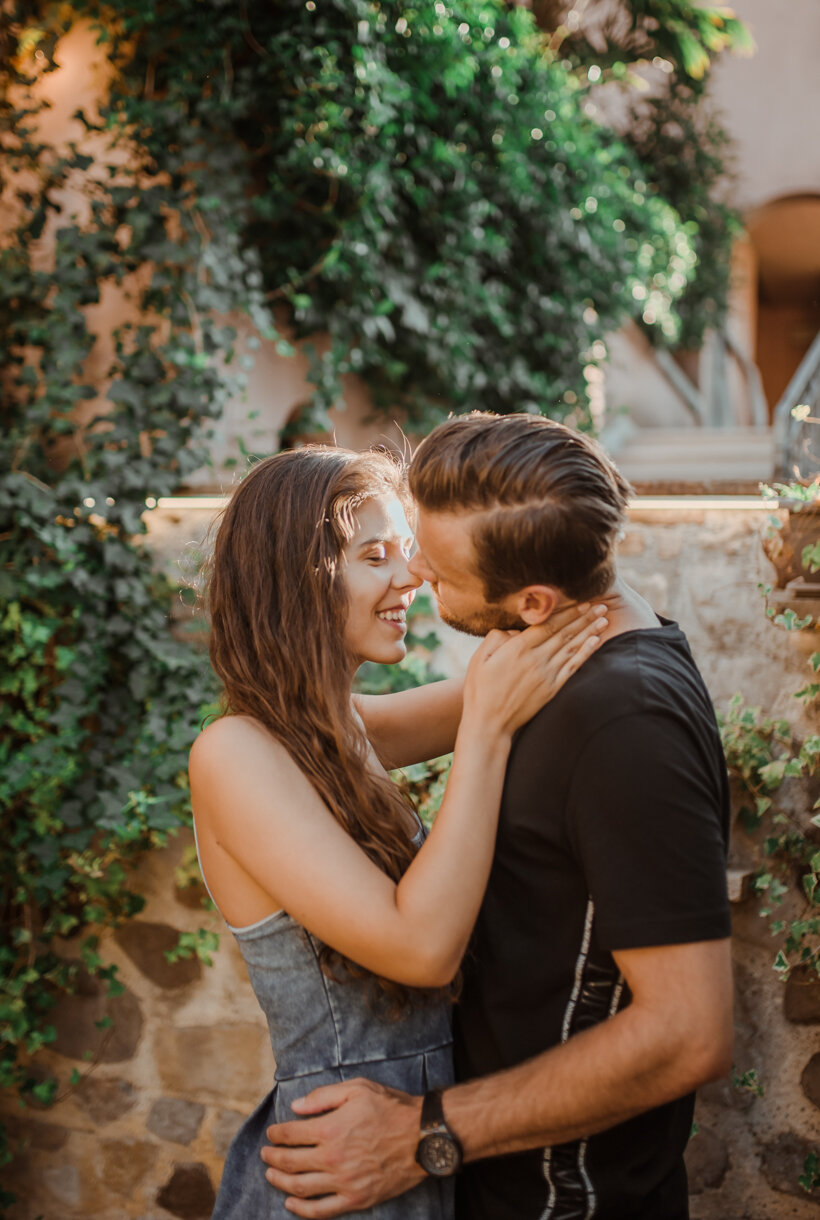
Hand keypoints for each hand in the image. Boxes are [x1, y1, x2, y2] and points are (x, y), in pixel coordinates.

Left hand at [261, 1078, 423, 1216]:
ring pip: (300, 1187)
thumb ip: (323, 1096)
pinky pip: (322, 1210)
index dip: (277, 1134)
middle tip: (265, 1154)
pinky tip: (291, 1203)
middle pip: (291, 1162)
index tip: (271, 1133)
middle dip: (273, 1158)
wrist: (422, 1137)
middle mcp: (333, 1158)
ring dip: (280, 1181)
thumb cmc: (391, 1108)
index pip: (291, 1134)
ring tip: (271, 1175)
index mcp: (331, 1128)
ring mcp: (344, 1182)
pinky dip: (302, 1210)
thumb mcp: (358, 1088)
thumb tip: (296, 1107)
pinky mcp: (356, 1199)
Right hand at [463, 603, 605, 737]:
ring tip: (604, 618)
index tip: (581, 601)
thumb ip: (497, 638)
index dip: (567, 612)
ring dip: (589, 631)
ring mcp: (546, 675)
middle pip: (565, 633)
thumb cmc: (480, 689)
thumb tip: (515, 630)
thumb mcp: (480, 658)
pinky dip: (586, 653)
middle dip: (584, 617)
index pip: (548, 625)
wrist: (490, 723)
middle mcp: (536, 660)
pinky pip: (573, 667)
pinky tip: (596, 642)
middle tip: (601, 604)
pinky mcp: (552, 689)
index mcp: (518, 649)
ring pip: (572, 648)